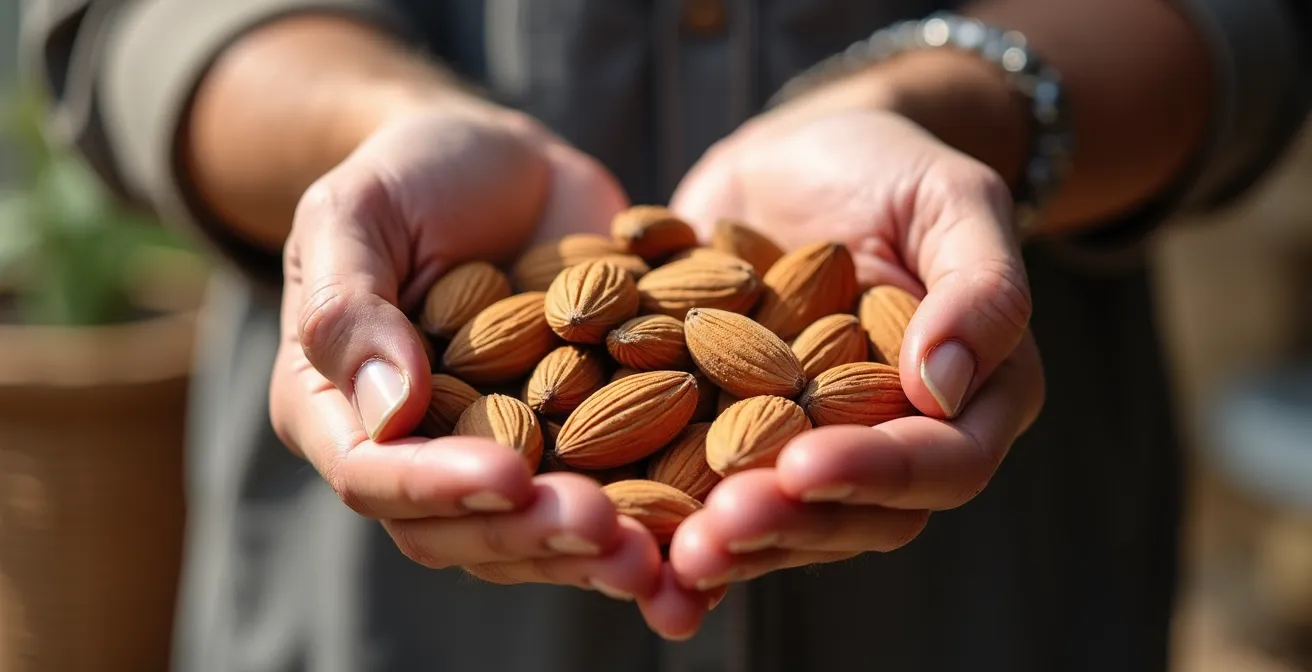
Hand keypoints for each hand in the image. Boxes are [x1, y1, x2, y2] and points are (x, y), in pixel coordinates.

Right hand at [268, 102, 664, 602]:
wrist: (503, 163)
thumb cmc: (411, 174)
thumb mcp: (356, 213)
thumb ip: (350, 305)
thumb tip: (388, 413)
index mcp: (342, 410)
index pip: (373, 475)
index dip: (437, 488)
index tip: (508, 476)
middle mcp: (424, 453)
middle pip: (463, 528)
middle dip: (534, 533)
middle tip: (604, 531)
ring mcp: (507, 454)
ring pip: (538, 533)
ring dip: (595, 552)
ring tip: (657, 555)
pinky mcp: (581, 441)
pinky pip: (611, 493)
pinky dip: (654, 520)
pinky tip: (705, 528)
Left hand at [639, 98, 1044, 634]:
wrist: (802, 153)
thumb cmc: (892, 168)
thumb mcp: (953, 202)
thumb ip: (978, 288)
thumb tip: (945, 387)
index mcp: (967, 403)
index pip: (941, 463)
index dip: (875, 473)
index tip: (804, 465)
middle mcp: (889, 445)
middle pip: (853, 516)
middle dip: (785, 525)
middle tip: (718, 530)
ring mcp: (805, 449)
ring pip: (778, 522)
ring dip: (724, 544)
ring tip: (667, 551)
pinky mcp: (731, 437)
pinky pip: (704, 490)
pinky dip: (666, 522)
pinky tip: (617, 540)